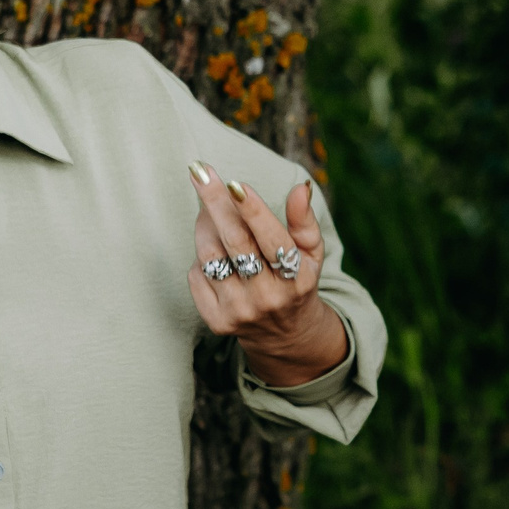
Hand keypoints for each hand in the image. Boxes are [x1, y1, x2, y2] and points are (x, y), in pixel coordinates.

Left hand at [186, 163, 346, 386]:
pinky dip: (201, 256)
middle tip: (200, 172)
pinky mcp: (217, 322)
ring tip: (207, 207)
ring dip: (204, 224)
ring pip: (210, 256)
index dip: (254, 211)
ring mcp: (240, 312)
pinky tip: (213, 250)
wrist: (285, 335)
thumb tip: (300, 188)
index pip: (273, 239)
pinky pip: (197, 276)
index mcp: (296, 278)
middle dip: (215, 203)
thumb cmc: (296, 281)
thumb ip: (304, 220)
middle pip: (235, 242)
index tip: (235, 183)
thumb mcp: (311, 253)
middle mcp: (268, 297)